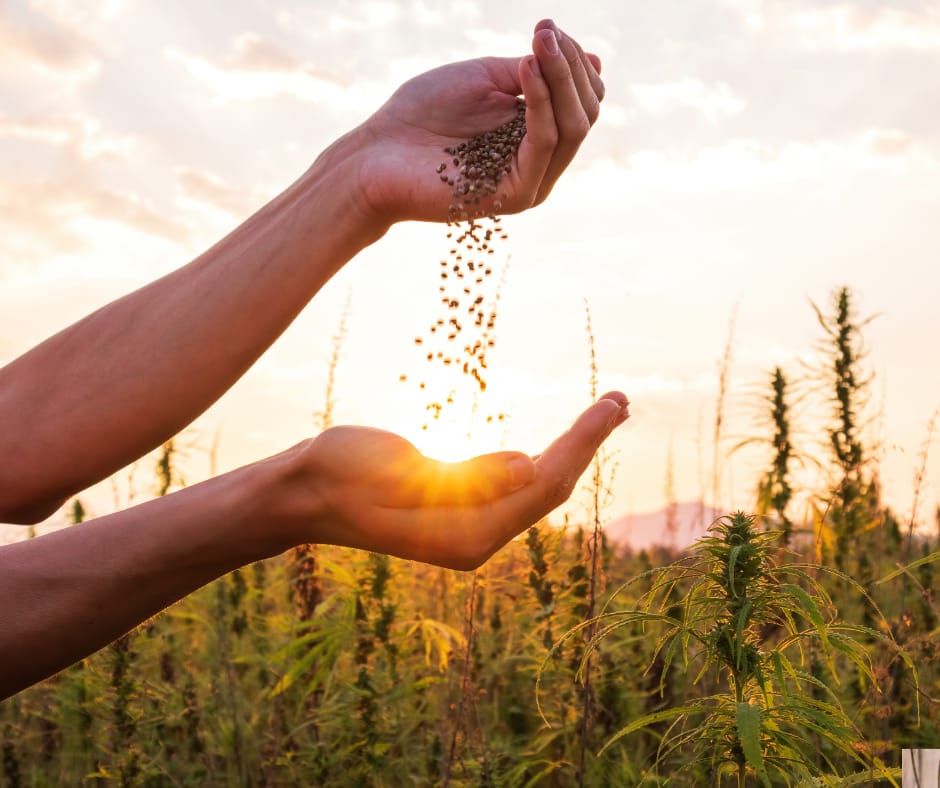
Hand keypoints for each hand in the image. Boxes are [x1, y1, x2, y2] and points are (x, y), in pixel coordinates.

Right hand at [279, 392, 627, 569]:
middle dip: (587, 444)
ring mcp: (470, 526)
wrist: (303, 492)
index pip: (542, 485)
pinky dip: (543, 456)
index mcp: (465, 535)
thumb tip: (528, 467)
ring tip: (606, 411)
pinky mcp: (461, 509)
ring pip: (536, 485)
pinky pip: (514, 483)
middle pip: (549, 487)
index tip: (611, 406)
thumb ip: (466, 477)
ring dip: (572, 448)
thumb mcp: (396, 471)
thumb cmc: (338, 475)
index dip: (582, 445)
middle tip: (622, 400)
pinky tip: (562, 439)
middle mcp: (476, 538)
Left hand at [353, 19, 603, 224]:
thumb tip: (594, 60)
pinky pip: (543, 144)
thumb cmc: (422, 114)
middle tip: (545, 32)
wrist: (377, 154)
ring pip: (572, 128)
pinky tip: (526, 71)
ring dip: (560, 79)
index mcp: (536, 136)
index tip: (546, 27)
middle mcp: (540, 162)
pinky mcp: (514, 195)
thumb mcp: (486, 78)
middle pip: (585, 113)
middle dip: (571, 66)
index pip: (582, 99)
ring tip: (538, 45)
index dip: (574, 61)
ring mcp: (530, 182)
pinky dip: (541, 103)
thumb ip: (534, 72)